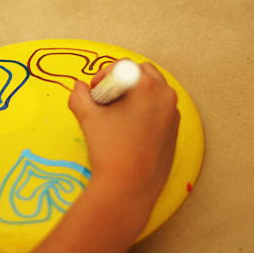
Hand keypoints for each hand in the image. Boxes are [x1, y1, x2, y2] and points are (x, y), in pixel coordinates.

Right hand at [16, 60, 179, 252]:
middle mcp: (166, 94)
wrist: (128, 186)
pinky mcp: (175, 129)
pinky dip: (144, 111)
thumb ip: (78, 94)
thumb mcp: (86, 115)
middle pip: (142, 73)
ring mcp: (174, 112)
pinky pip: (159, 109)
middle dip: (122, 82)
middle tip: (104, 102)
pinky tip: (128, 131)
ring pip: (152, 91)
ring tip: (115, 117)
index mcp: (146, 85)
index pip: (123, 65)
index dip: (104, 76)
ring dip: (133, 95)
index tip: (95, 92)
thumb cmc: (108, 148)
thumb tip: (78, 86)